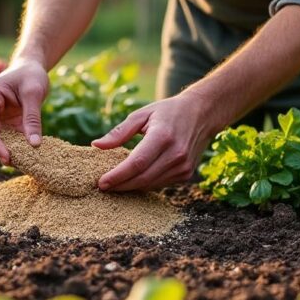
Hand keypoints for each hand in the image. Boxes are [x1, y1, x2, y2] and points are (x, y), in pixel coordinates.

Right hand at [0, 58, 49, 163]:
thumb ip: (32, 118)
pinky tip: (27, 158)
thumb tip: (35, 145)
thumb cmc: (31, 74)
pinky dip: (16, 147)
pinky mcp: (4, 122)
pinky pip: (7, 138)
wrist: (31, 67)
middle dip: (1, 150)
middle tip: (16, 165)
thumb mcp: (34, 93)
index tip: (6, 157)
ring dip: (9, 151)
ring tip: (24, 164)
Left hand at [93, 92, 220, 191]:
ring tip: (114, 185)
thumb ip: (119, 132)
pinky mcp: (186, 173)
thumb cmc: (168, 111)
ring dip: (131, 187)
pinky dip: (145, 184)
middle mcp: (175, 154)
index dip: (117, 176)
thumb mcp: (142, 114)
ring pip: (150, 185)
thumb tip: (97, 145)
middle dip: (120, 185)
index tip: (101, 183)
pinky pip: (160, 184)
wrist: (202, 114)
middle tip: (103, 187)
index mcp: (162, 136)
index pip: (136, 163)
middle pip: (142, 178)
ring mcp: (183, 166)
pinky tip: (133, 180)